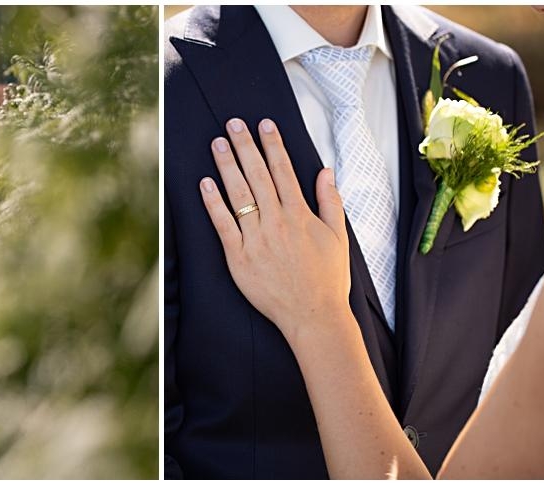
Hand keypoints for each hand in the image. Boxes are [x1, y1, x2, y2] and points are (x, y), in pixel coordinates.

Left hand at [198, 118, 351, 340]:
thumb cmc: (327, 279)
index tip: (264, 124)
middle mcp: (277, 222)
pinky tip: (205, 184)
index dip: (273, 144)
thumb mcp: (338, 236)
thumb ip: (330, 201)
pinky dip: (213, 203)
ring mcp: (256, 239)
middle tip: (233, 124)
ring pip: (239, 195)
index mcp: (300, 215)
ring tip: (217, 144)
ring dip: (227, 167)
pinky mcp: (239, 258)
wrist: (313, 316)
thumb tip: (325, 171)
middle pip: (258, 176)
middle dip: (245, 146)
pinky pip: (223, 225)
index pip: (284, 170)